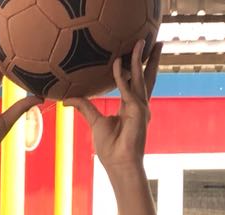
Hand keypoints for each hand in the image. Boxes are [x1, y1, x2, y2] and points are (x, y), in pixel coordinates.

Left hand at [68, 41, 161, 173]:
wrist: (119, 164)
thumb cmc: (109, 148)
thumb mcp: (95, 122)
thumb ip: (84, 107)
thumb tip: (67, 99)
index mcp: (131, 107)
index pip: (136, 82)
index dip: (137, 68)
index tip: (137, 53)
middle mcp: (139, 105)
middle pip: (146, 76)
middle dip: (150, 58)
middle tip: (156, 41)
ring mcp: (141, 107)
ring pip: (139, 77)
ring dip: (139, 59)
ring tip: (140, 41)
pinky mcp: (138, 111)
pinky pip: (127, 89)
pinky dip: (121, 76)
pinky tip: (117, 63)